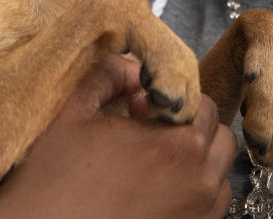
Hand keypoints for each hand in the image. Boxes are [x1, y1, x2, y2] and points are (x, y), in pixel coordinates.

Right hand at [0, 53, 237, 218]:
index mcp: (178, 145)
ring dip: (197, 164)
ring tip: (154, 167)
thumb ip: (111, 75)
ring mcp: (198, 216)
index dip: (173, 101)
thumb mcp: (75, 112)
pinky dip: (192, 197)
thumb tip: (135, 67)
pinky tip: (153, 194)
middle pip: (220, 140)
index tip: (143, 109)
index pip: (204, 105)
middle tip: (151, 134)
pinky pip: (209, 212)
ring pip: (219, 179)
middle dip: (192, 129)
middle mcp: (200, 183)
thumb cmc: (52, 180)